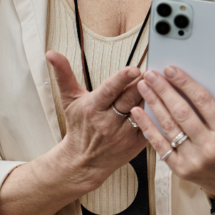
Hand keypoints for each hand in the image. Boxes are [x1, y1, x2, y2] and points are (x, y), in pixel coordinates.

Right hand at [45, 50, 147, 191]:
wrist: (83, 161)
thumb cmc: (79, 126)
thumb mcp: (70, 100)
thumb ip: (64, 75)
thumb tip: (51, 54)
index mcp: (93, 108)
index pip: (110, 90)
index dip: (123, 79)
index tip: (134, 69)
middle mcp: (108, 122)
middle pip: (130, 98)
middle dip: (142, 84)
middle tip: (152, 72)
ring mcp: (124, 134)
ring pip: (143, 109)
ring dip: (152, 96)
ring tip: (159, 83)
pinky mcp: (137, 143)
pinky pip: (151, 123)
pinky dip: (157, 112)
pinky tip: (163, 101)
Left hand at [131, 60, 214, 202]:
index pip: (203, 101)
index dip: (185, 83)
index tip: (170, 69)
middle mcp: (211, 147)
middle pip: (182, 113)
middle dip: (164, 90)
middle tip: (151, 74)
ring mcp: (194, 160)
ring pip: (169, 127)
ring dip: (154, 104)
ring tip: (143, 86)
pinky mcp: (180, 169)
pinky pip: (160, 145)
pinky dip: (147, 127)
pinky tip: (138, 112)